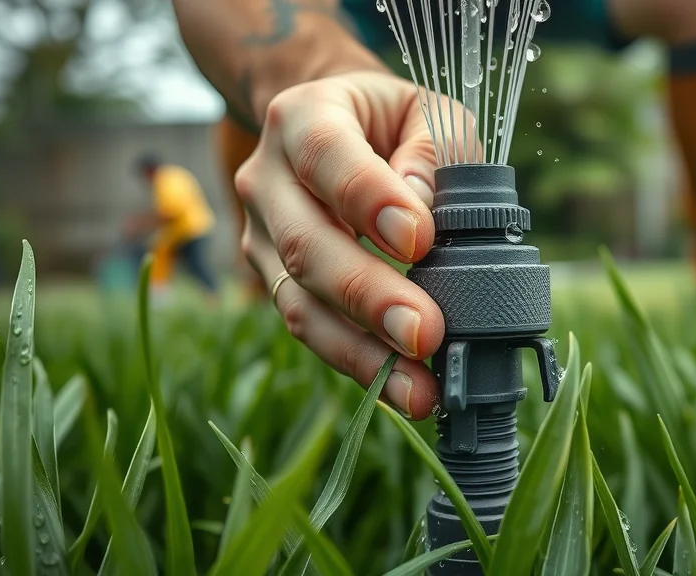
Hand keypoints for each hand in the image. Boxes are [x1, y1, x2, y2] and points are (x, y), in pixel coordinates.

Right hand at [235, 71, 473, 419]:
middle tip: (426, 333)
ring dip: (361, 352)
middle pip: (306, 244)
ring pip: (299, 302)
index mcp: (302, 117)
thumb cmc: (391, 123)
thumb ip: (435, 150)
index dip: (369, 199)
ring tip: (420, 389)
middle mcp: (266, 178)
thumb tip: (422, 209)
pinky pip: (309, 327)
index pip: (327, 155)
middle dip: (368, 296)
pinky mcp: (271, 280)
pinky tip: (402, 387)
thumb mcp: (426, 112)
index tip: (420, 240)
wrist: (331, 127)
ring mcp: (261, 235)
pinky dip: (356, 361)